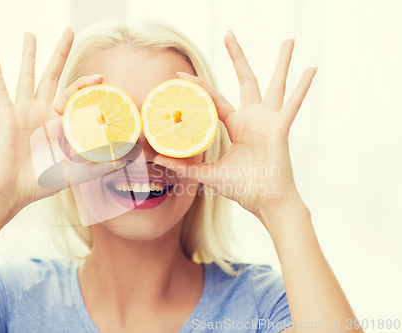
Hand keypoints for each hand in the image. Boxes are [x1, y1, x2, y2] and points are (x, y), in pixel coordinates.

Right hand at [0, 28, 116, 210]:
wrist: (13, 192)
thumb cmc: (42, 182)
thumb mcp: (76, 173)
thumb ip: (100, 165)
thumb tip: (126, 159)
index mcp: (59, 122)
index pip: (75, 95)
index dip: (87, 84)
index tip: (102, 77)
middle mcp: (42, 112)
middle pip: (53, 75)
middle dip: (61, 53)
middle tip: (69, 30)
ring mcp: (23, 111)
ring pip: (26, 76)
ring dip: (28, 54)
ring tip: (30, 33)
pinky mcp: (6, 116)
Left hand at [154, 31, 316, 228]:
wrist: (264, 201)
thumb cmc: (242, 187)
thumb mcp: (208, 174)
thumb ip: (184, 166)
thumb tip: (156, 159)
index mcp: (236, 125)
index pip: (214, 99)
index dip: (198, 87)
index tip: (180, 76)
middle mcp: (252, 117)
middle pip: (245, 79)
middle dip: (237, 57)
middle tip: (229, 34)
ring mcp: (268, 120)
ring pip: (274, 84)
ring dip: (282, 63)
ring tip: (289, 40)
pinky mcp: (280, 128)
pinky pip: (292, 104)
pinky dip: (303, 88)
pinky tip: (312, 69)